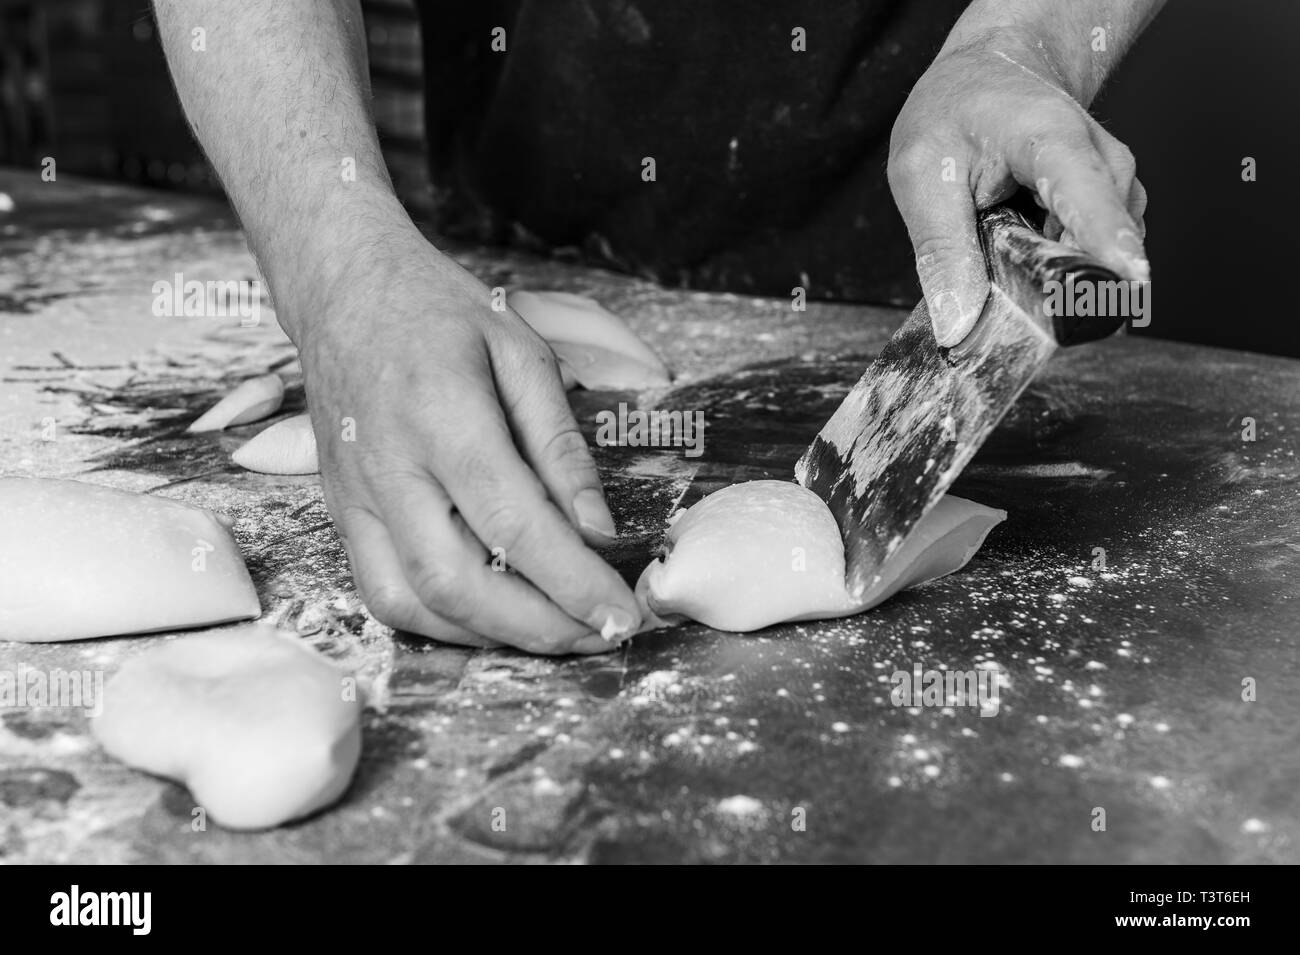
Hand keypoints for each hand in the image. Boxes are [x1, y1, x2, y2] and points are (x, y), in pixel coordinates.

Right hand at [294, 226, 640, 653]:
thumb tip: (597, 530)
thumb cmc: (439, 312)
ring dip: (490, 638)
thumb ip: (560, 446)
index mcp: (441, 415)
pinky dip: (443, 624)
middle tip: (599, 635)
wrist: (341, 288)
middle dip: (537, 628)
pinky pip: (384, 594)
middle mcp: (389, 467)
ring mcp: (355, 498)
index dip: (572, 581)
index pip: (514, 522)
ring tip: (556, 634)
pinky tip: (495, 620)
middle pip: (458, 582)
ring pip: (413, 603)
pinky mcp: (340, 515)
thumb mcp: (521, 351)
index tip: (622, 616)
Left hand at [888, 33, 1148, 345]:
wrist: (988, 73)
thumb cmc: (954, 115)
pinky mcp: (1111, 207)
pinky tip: (1020, 241)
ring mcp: (1114, 185)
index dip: (1107, 243)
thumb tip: (956, 325)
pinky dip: (1054, 263)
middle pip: (1101, 244)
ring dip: (1050, 273)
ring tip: (1002, 240)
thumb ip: (941, 251)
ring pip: (1098, 258)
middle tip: (1000, 281)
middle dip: (1056, 283)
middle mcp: (1102, 160)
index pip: (1089, 195)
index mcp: (1053, 139)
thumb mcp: (920, 176)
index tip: (1128, 284)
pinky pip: (1091, 255)